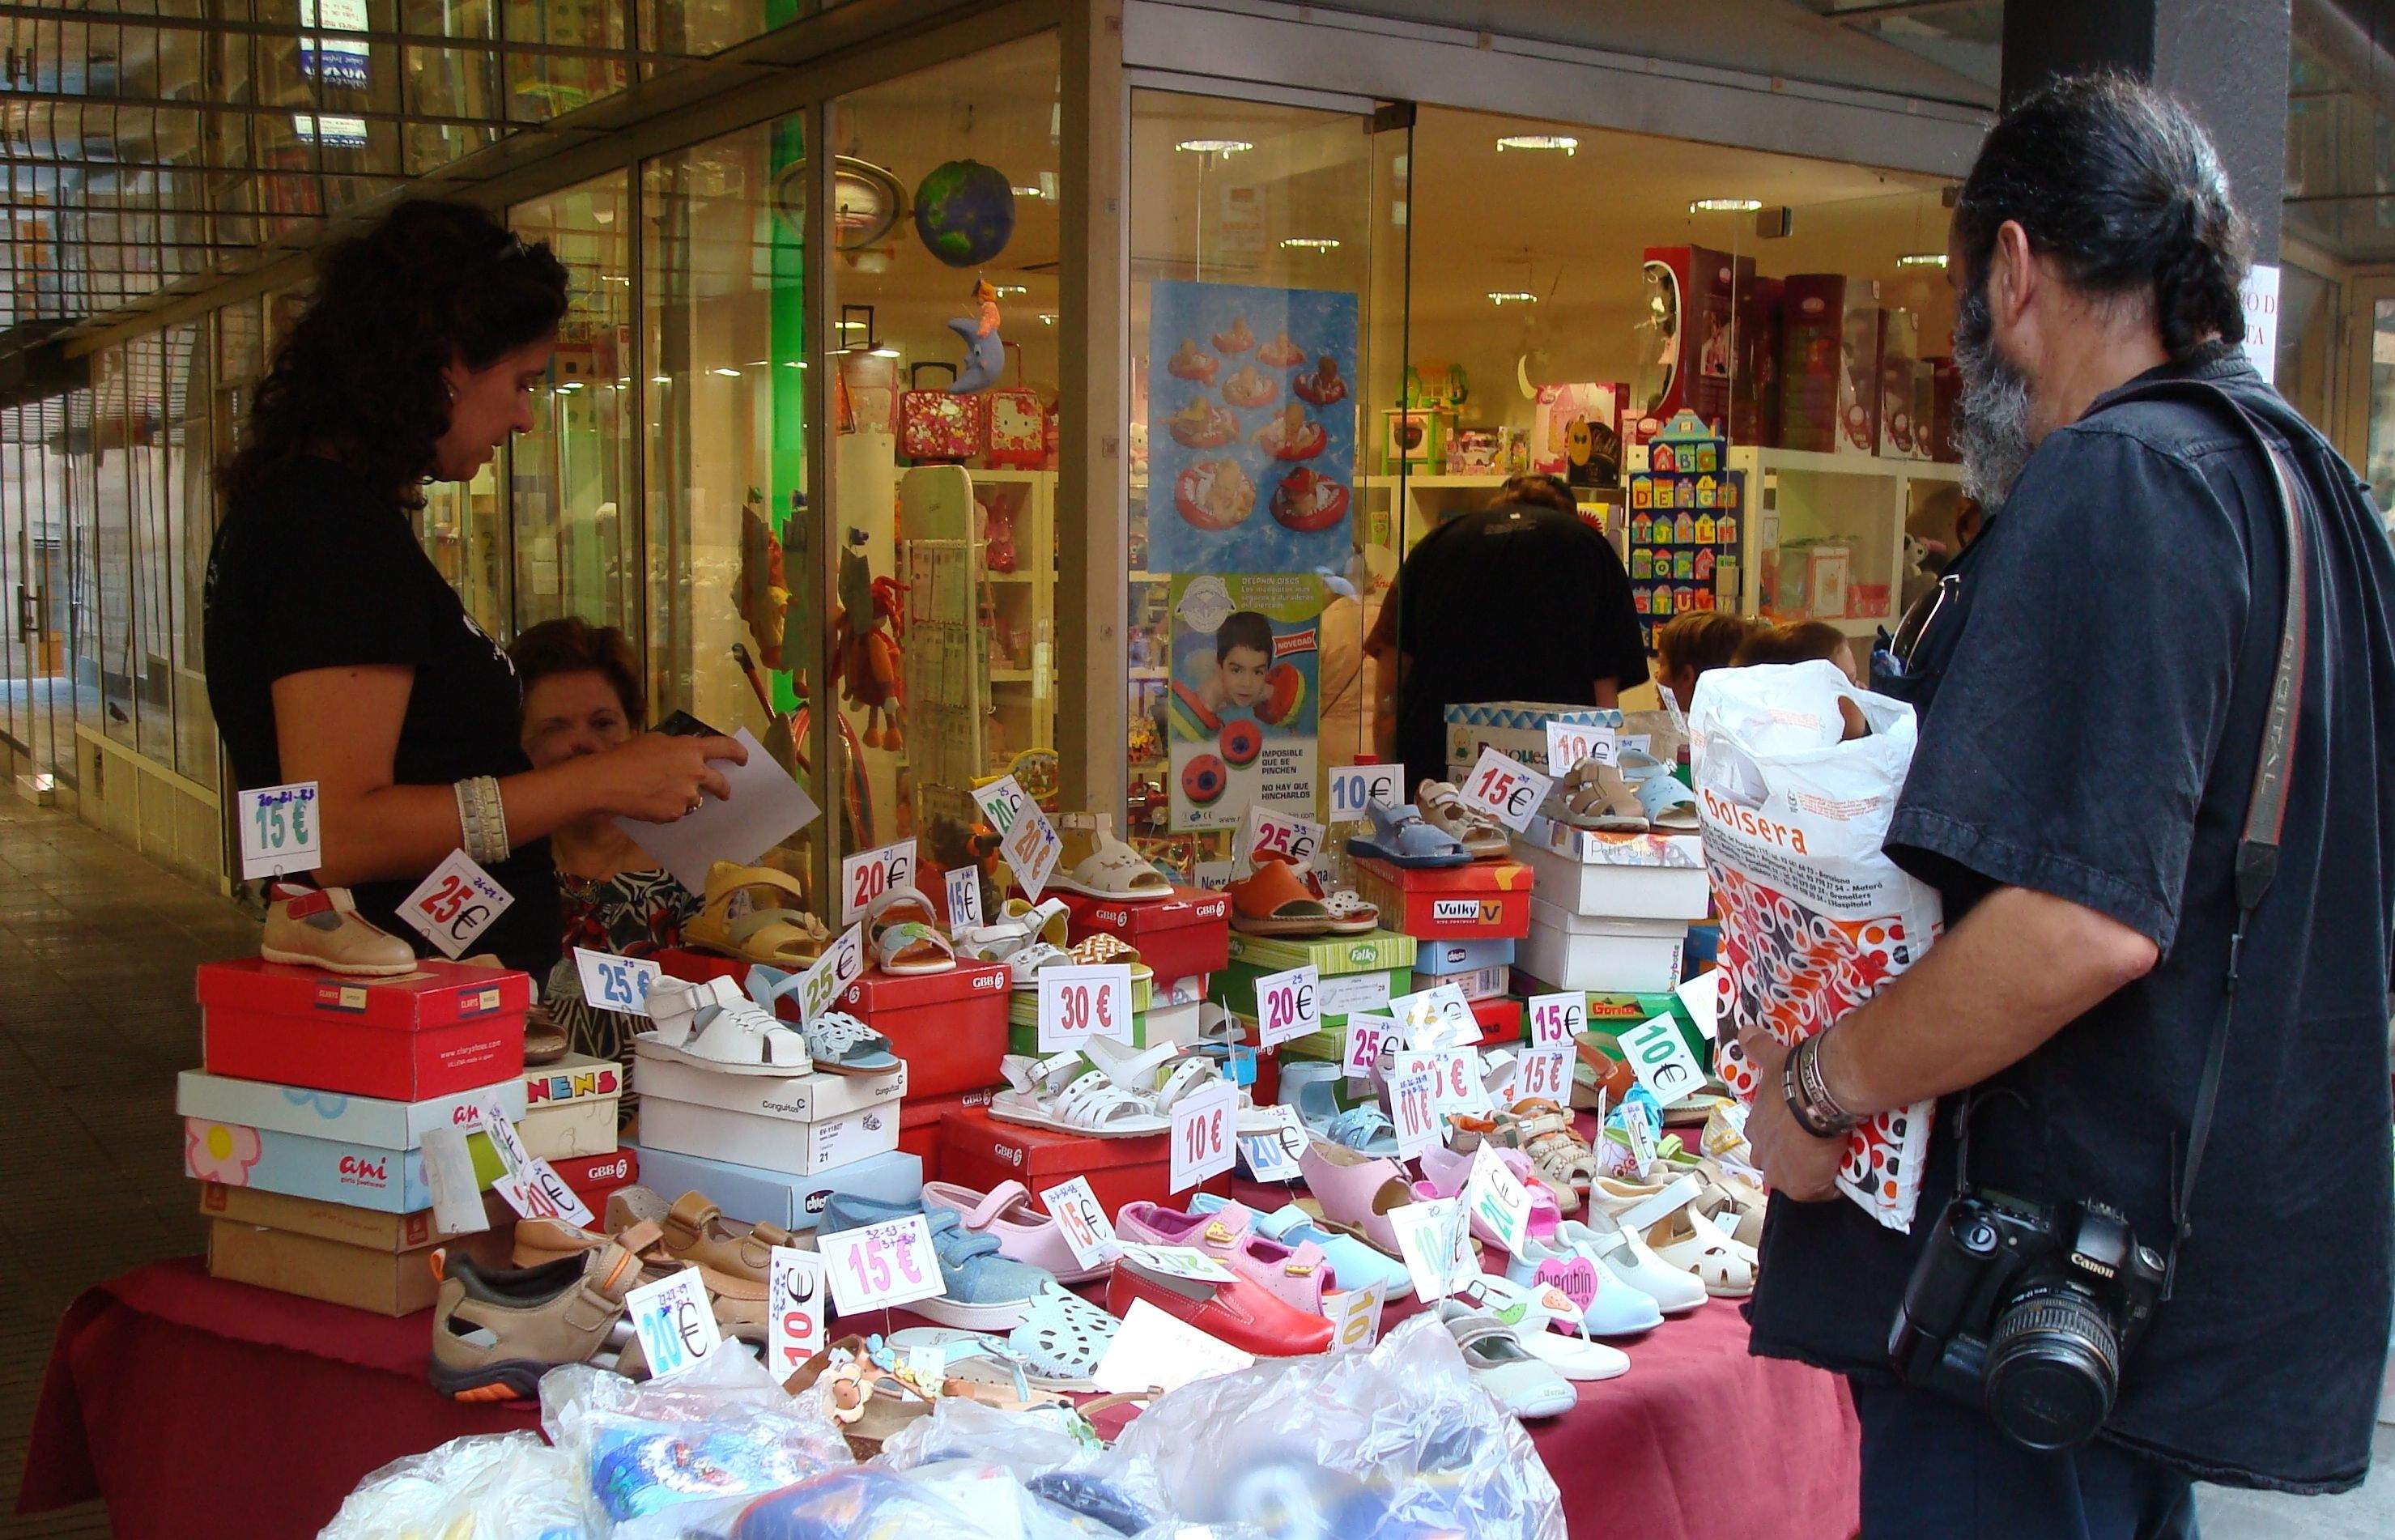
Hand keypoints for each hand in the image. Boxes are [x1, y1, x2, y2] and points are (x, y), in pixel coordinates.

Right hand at [589, 733, 746, 821]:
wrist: (609, 782)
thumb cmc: (627, 756)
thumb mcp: (655, 741)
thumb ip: (677, 747)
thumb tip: (685, 753)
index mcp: (690, 749)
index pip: (725, 747)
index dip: (738, 753)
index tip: (744, 760)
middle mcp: (695, 772)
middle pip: (720, 783)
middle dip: (723, 789)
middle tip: (723, 792)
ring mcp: (687, 795)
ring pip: (696, 799)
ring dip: (686, 798)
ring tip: (662, 793)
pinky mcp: (676, 813)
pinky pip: (679, 812)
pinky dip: (669, 809)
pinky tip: (652, 803)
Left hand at [1737, 1028, 1847, 1202]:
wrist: (1815, 1095)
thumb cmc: (1791, 1079)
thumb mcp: (1772, 1060)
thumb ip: (1757, 1047)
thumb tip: (1743, 1031)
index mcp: (1755, 1127)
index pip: (1763, 1137)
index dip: (1779, 1136)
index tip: (1795, 1130)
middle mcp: (1760, 1154)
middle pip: (1773, 1163)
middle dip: (1788, 1160)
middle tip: (1813, 1149)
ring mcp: (1780, 1175)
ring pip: (1793, 1181)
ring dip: (1808, 1176)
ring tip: (1831, 1164)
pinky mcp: (1802, 1189)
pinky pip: (1819, 1193)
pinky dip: (1831, 1187)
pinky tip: (1843, 1176)